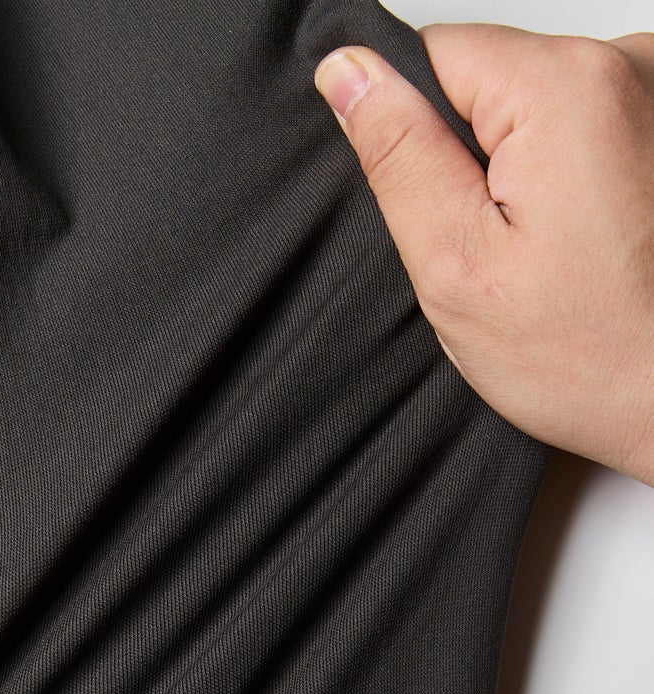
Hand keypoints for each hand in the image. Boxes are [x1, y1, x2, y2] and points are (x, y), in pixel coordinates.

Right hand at [314, 25, 653, 484]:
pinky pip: (584, 132)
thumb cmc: (592, 357)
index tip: (456, 214)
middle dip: (477, 163)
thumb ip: (398, 155)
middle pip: (491, 80)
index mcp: (566, 88)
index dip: (416, 139)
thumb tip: (350, 72)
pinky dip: (571, 183)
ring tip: (556, 254)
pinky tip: (588, 244)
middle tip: (507, 252)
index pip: (435, 53)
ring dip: (528, 177)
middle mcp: (630, 66)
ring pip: (537, 109)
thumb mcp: (456, 265)